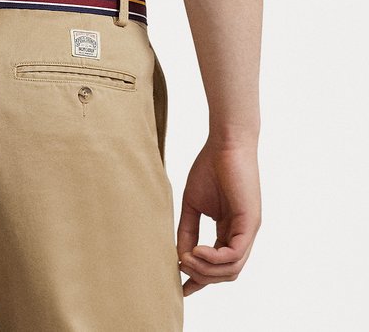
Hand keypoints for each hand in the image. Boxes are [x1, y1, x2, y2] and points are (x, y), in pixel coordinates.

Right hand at [176, 135, 260, 296]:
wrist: (225, 143)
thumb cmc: (209, 167)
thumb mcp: (193, 204)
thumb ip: (188, 229)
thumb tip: (180, 256)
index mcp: (229, 231)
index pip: (219, 266)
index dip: (200, 280)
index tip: (181, 288)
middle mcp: (242, 235)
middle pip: (226, 274)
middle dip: (201, 277)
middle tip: (180, 267)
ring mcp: (248, 231)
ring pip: (231, 270)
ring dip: (206, 270)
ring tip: (186, 258)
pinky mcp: (250, 223)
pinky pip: (234, 254)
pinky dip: (214, 258)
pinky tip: (197, 250)